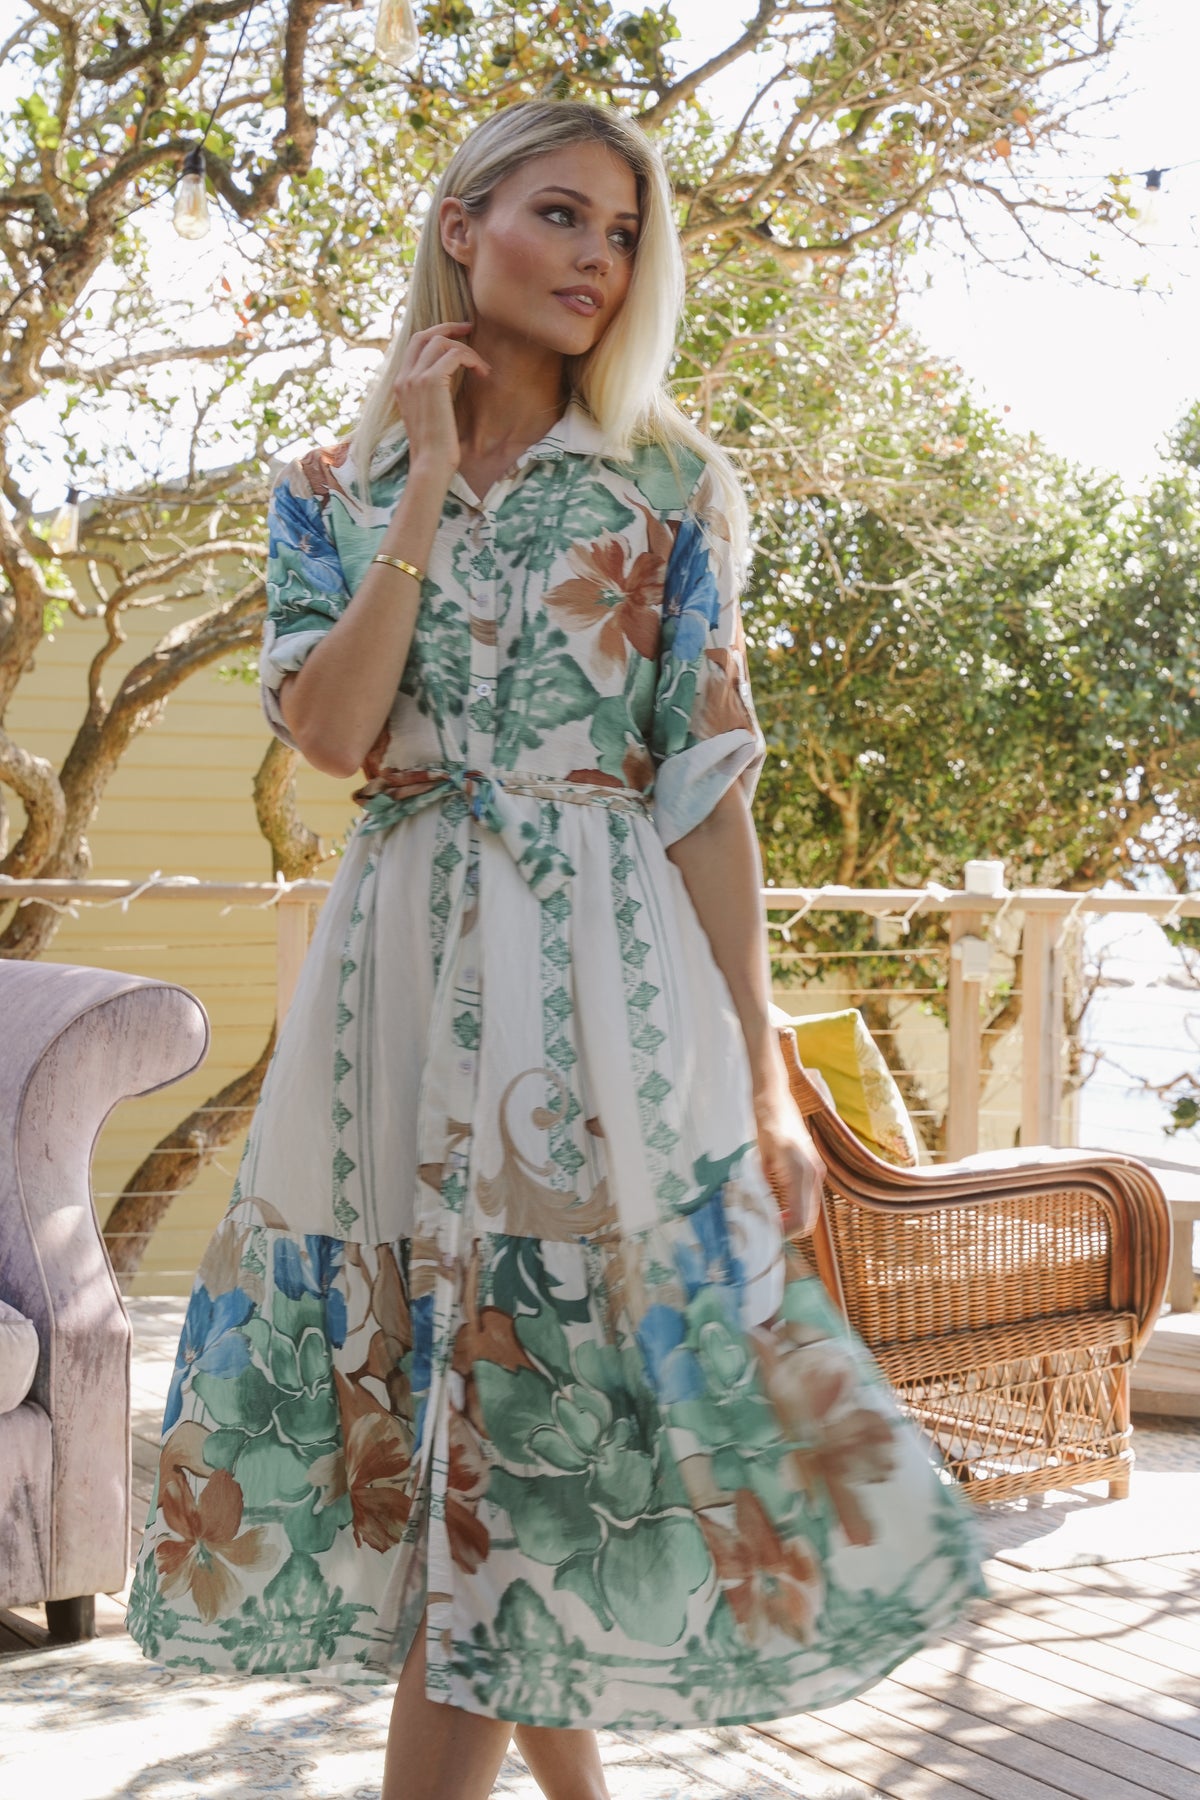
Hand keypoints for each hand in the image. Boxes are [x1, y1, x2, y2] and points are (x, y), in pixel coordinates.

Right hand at [391, 321, 490, 479]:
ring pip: (441, 342)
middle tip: (471, 328)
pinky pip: (454, 354)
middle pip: (424, 335)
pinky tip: (483, 374)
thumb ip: (431, 395)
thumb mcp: (429, 416)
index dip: (437, 333)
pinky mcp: (431, 382)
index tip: (459, 334)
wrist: (430, 464)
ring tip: (482, 369)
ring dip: (466, 350)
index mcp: (401, 384)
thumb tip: (449, 379)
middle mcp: (403, 377)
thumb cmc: (435, 448)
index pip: (415, 344)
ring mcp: (415, 378)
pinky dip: (472, 359)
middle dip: (449, 327)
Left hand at [756, 1097, 825, 1238]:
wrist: (774, 1097)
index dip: (781, 1233)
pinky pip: (806, 1199)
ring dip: (789, 1220)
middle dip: (786, 1230)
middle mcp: (813, 1173)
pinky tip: (774, 1206)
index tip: (762, 1235)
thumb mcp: (759, 1157)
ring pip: (808, 1212)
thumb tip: (761, 1217)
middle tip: (762, 1231)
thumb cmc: (763, 1122)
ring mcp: (816, 1170)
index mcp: (800, 1171)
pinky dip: (793, 1208)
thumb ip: (763, 1188)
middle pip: (806, 1220)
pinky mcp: (813, 1168)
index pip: (799, 1219)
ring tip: (765, 1220)